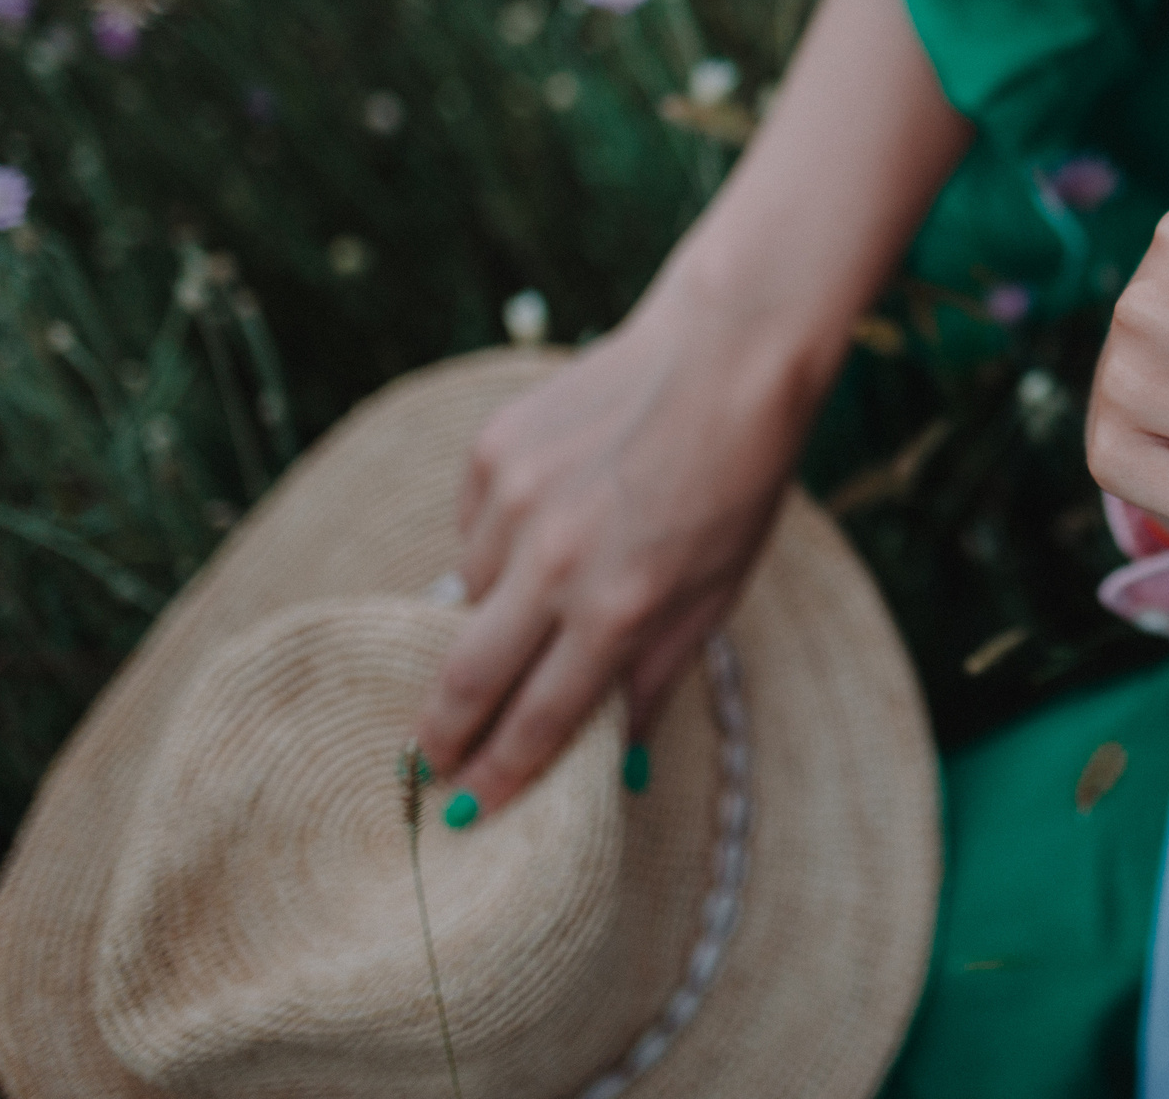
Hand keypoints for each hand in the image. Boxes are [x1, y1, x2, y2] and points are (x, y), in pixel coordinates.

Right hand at [413, 0, 972, 815]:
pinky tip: (554, 510)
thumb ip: (654, 678)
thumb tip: (610, 763)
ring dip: (495, 611)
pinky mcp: (491, 449)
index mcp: (618, 607)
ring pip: (469, 594)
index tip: (464, 812)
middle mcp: (555, 561)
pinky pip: (472, 525)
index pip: (535, 722)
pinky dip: (499, 538)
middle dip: (441, 735)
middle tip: (430, 762)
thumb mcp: (718, 595)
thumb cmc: (738, 484)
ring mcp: (514, 501)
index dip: (496, 778)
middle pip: (465, 680)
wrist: (727, 355)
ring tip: (556, 577)